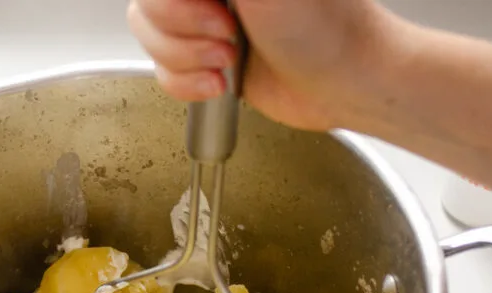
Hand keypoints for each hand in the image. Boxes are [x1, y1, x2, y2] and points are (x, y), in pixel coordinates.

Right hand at [126, 0, 393, 130]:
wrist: (346, 81)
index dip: (174, 2)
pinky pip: (162, 72)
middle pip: (146, 3)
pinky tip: (221, 83)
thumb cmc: (323, 26)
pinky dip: (187, 85)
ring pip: (149, 37)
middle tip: (228, 34)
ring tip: (228, 61)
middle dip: (182, 29)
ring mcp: (203, 19)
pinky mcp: (204, 59)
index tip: (217, 9)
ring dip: (185, 59)